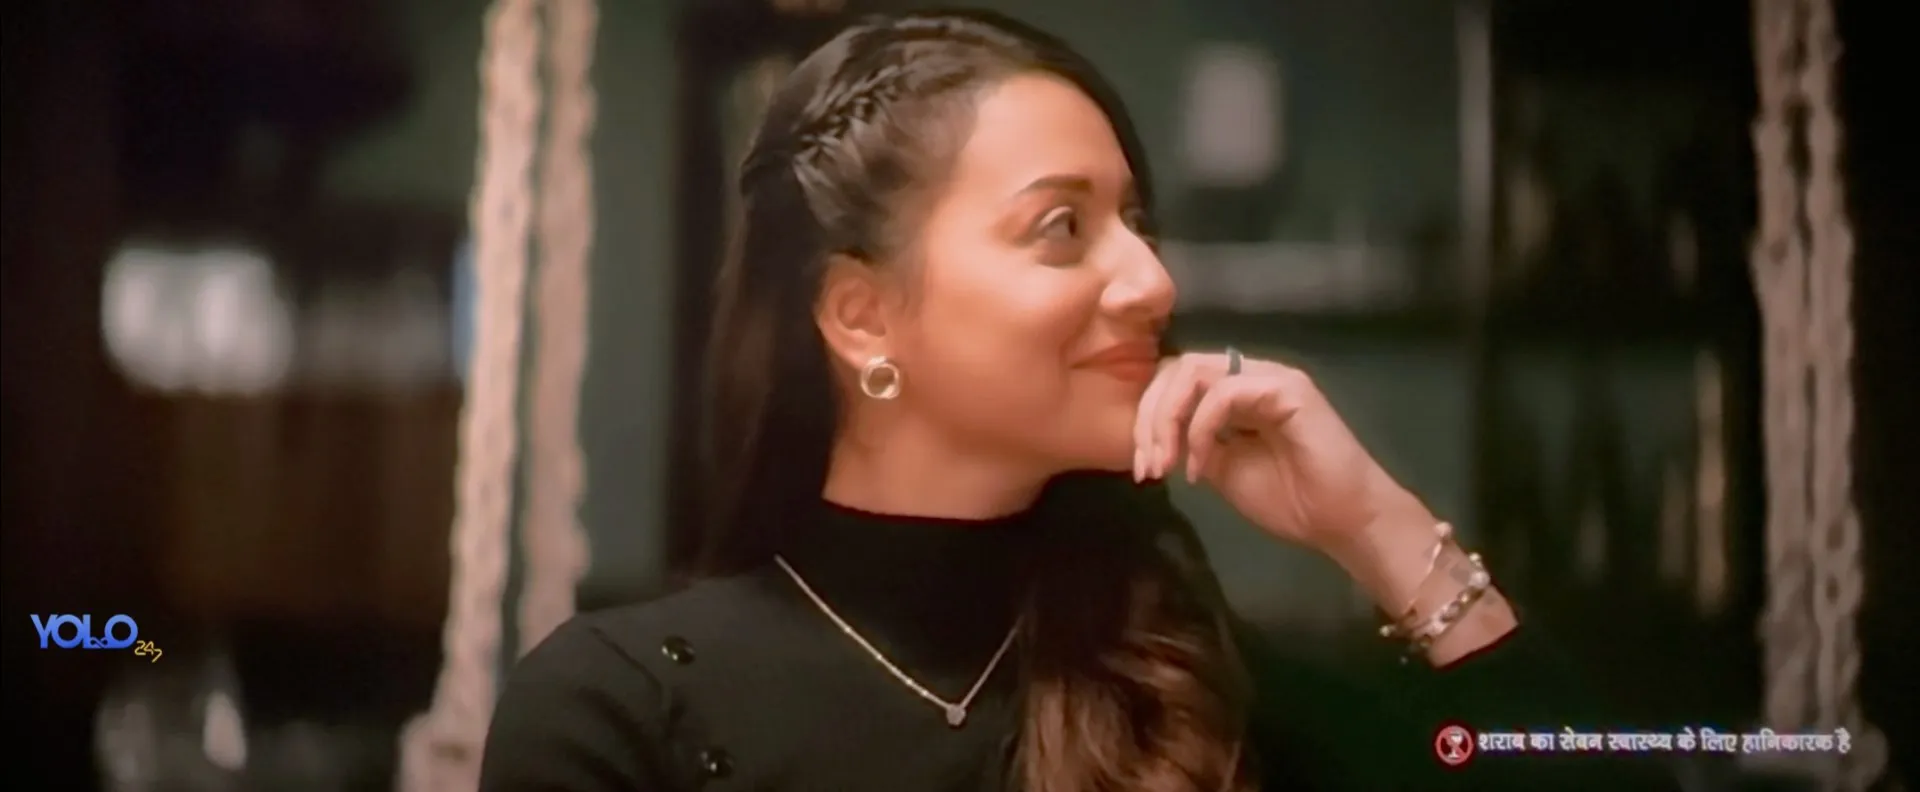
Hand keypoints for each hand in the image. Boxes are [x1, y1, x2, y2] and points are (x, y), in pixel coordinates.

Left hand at [1130, 350, 1429, 554]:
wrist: (1342, 522)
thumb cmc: (1291, 501)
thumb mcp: (1224, 471)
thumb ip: (1194, 445)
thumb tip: (1159, 438)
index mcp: (1235, 393)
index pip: (1176, 381)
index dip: (1148, 418)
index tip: (1143, 468)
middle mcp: (1251, 376)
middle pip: (1178, 368)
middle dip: (1149, 416)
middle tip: (1146, 465)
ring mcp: (1270, 377)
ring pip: (1195, 371)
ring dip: (1168, 418)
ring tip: (1166, 463)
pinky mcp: (1286, 388)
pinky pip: (1225, 391)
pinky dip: (1201, 427)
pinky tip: (1203, 465)